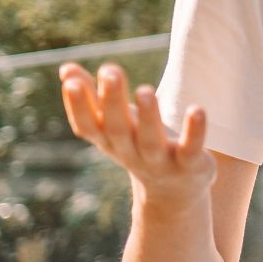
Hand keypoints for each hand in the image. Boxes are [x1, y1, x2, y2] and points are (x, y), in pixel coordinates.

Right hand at [58, 60, 213, 201]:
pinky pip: (191, 149)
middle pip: (117, 129)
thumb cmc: (138, 144)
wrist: (174, 192)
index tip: (71, 82)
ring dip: (148, 116)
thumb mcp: (115, 123)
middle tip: (110, 71)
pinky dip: (194, 131)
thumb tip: (65, 69)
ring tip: (145, 90)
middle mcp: (130, 152)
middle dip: (112, 101)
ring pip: (150, 141)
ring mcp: (160, 161)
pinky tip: (196, 109)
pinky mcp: (189, 164)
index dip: (77, 106)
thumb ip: (92, 97)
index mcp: (109, 141)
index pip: (87, 126)